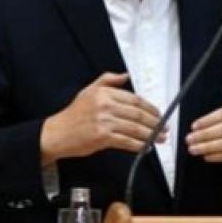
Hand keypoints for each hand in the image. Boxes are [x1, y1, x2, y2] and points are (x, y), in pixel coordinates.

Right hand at [40, 72, 166, 163]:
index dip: (150, 107)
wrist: (57, 133)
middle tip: (163, 127)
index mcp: (104, 93)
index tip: (158, 113)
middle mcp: (105, 106)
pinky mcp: (103, 138)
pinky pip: (126, 141)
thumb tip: (125, 76)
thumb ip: (108, 80)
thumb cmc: (73, 114)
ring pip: (135, 128)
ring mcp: (104, 122)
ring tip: (160, 138)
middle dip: (154, 122)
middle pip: (137, 114)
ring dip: (151, 134)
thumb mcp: (89, 90)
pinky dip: (139, 145)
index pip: (134, 99)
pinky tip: (146, 147)